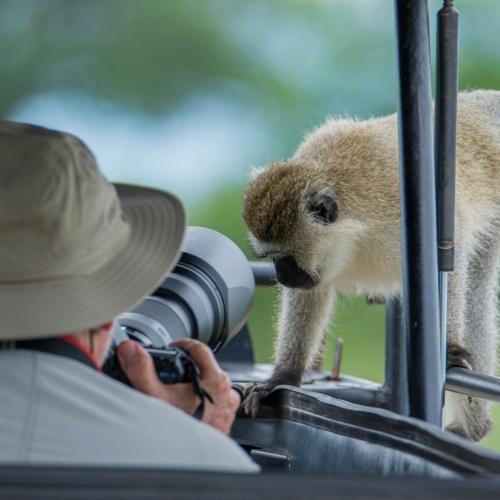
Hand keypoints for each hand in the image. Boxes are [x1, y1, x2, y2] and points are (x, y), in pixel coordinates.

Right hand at [117, 339, 239, 434]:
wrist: (186, 462)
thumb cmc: (175, 434)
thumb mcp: (153, 396)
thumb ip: (140, 369)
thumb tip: (130, 349)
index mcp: (214, 379)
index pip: (200, 348)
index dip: (182, 344)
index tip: (171, 348)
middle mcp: (226, 390)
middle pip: (206, 366)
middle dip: (187, 366)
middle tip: (171, 371)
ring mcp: (227, 406)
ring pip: (211, 384)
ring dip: (196, 383)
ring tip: (177, 391)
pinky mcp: (225, 419)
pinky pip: (216, 400)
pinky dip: (203, 399)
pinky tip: (188, 406)